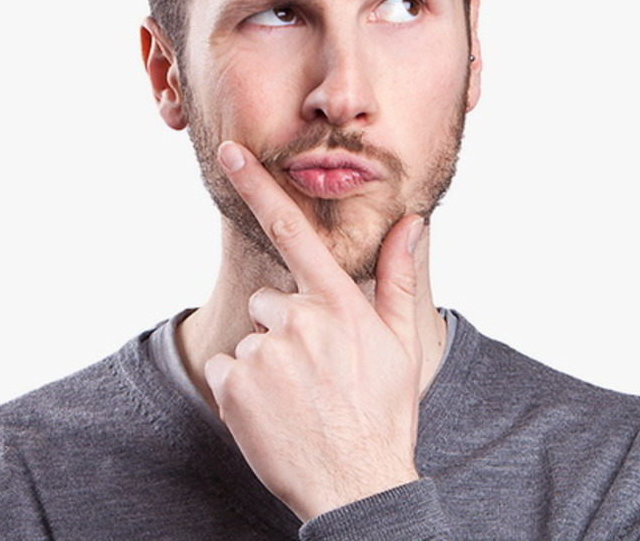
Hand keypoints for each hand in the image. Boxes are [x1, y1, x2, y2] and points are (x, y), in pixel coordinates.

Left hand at [204, 140, 426, 521]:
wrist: (355, 485)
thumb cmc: (382, 413)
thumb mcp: (401, 344)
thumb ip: (400, 277)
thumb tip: (413, 221)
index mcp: (339, 304)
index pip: (293, 231)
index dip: (258, 186)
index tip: (230, 154)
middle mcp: (299, 319)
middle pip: (270, 301)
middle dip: (285, 328)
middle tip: (315, 372)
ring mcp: (263, 352)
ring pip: (251, 339)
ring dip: (266, 364)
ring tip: (298, 398)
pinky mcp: (232, 385)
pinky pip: (226, 370)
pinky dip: (241, 390)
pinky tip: (273, 413)